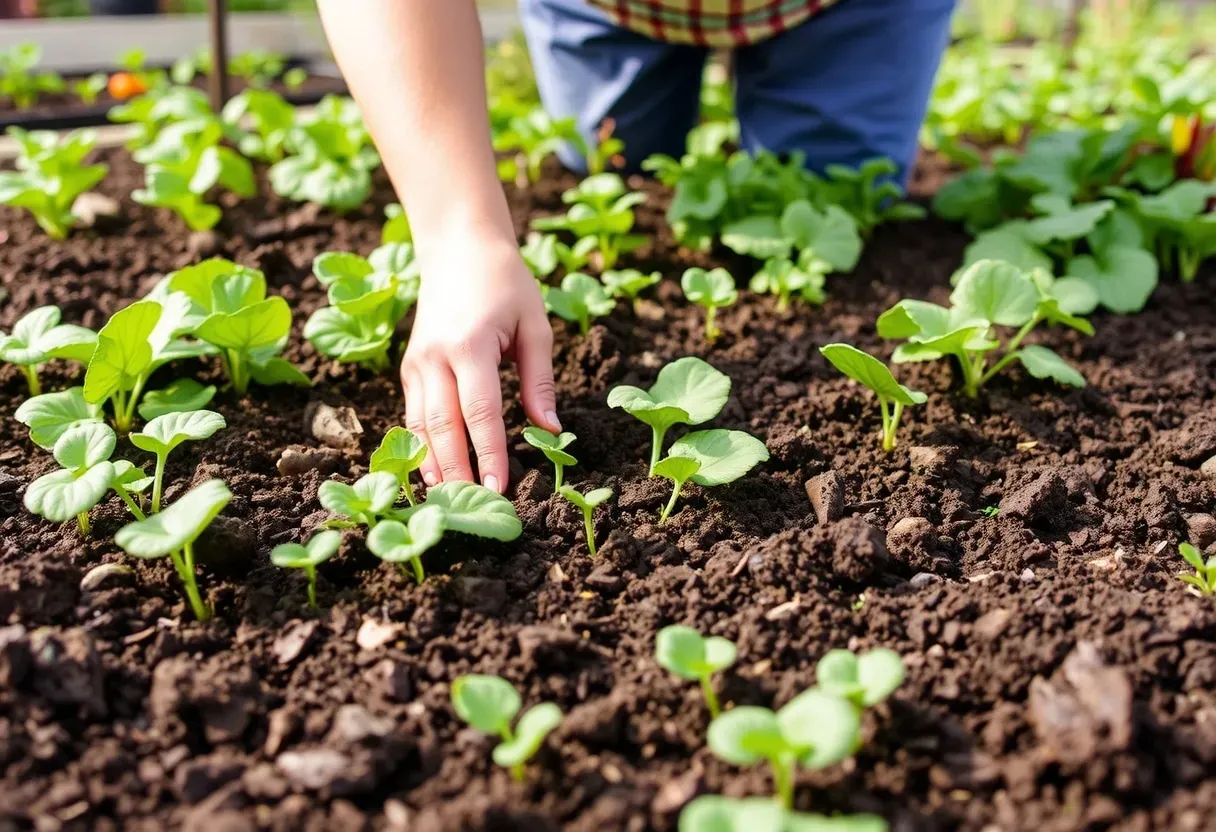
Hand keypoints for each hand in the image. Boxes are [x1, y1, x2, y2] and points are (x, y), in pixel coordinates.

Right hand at [401, 234, 558, 493]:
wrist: (458, 246)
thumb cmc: (506, 282)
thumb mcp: (535, 325)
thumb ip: (540, 380)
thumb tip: (552, 431)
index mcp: (470, 346)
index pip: (480, 413)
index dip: (490, 454)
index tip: (499, 488)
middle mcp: (435, 358)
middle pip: (443, 428)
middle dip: (459, 471)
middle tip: (475, 508)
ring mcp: (416, 364)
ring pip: (421, 427)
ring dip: (435, 467)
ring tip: (451, 502)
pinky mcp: (409, 368)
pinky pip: (413, 415)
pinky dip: (422, 447)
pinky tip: (435, 474)